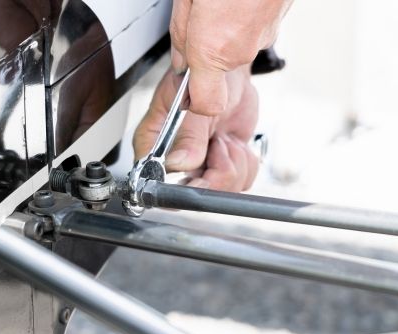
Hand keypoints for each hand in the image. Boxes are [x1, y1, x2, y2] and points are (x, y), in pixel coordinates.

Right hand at [134, 65, 258, 190]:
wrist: (225, 75)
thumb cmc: (196, 78)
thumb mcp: (188, 100)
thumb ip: (187, 134)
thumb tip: (180, 163)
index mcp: (153, 148)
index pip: (155, 185)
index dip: (179, 189)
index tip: (201, 175)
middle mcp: (173, 163)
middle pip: (192, 195)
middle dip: (216, 173)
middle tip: (219, 143)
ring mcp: (198, 168)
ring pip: (221, 191)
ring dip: (233, 163)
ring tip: (224, 137)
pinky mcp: (222, 168)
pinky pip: (241, 182)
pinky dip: (245, 162)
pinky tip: (234, 143)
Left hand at [170, 0, 291, 114]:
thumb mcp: (187, 2)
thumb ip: (182, 37)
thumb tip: (182, 60)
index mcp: (214, 48)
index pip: (208, 104)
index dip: (194, 101)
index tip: (184, 88)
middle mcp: (243, 47)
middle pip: (221, 72)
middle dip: (204, 56)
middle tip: (193, 27)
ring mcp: (265, 32)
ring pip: (238, 47)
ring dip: (223, 32)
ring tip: (213, 4)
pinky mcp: (279, 17)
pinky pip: (253, 28)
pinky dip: (241, 18)